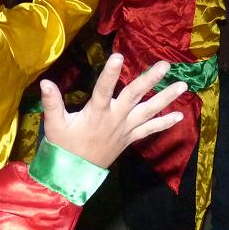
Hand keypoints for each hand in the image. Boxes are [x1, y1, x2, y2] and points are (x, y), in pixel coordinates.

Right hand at [41, 54, 185, 167]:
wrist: (75, 172)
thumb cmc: (64, 145)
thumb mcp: (54, 124)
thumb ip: (52, 102)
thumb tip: (45, 81)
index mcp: (96, 113)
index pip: (103, 90)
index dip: (110, 74)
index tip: (118, 56)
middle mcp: (115, 119)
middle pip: (135, 96)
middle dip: (150, 80)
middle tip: (165, 65)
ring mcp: (126, 129)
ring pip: (149, 111)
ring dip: (166, 98)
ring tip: (183, 85)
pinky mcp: (130, 138)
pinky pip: (150, 130)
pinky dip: (165, 123)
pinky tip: (180, 116)